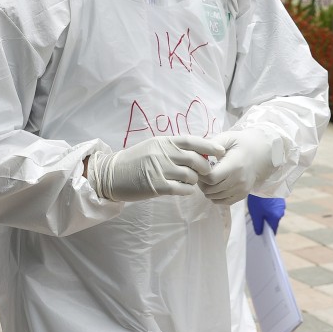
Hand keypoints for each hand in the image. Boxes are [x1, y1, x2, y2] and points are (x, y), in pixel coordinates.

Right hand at [87, 135, 224, 201]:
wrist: (111, 174)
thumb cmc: (133, 161)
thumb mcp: (152, 147)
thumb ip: (171, 148)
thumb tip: (197, 152)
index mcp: (163, 141)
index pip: (192, 141)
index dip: (209, 145)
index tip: (222, 151)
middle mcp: (163, 153)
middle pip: (196, 159)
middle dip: (205, 168)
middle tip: (205, 173)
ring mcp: (160, 169)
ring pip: (191, 176)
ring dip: (194, 180)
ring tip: (188, 182)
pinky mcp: (157, 185)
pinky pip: (182, 189)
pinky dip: (187, 190)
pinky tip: (183, 190)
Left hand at [198, 128, 281, 204]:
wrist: (261, 152)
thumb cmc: (241, 143)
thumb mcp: (228, 137)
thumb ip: (213, 144)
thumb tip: (200, 152)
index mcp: (234, 166)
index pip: (211, 178)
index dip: (200, 174)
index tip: (198, 167)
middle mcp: (239, 180)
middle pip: (211, 190)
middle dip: (201, 182)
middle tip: (200, 173)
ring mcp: (242, 189)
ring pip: (215, 197)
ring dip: (207, 190)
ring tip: (207, 178)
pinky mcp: (243, 195)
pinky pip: (224, 202)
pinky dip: (215, 196)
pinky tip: (214, 186)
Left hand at [247, 195, 285, 234]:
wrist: (263, 182)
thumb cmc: (258, 199)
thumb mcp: (255, 213)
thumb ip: (258, 224)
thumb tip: (259, 233)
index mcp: (276, 217)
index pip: (273, 230)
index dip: (267, 234)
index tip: (262, 236)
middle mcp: (281, 211)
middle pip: (273, 221)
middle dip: (266, 223)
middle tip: (257, 223)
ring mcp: (281, 204)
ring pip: (273, 213)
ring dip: (267, 214)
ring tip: (257, 212)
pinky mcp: (279, 198)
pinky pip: (274, 207)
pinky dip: (268, 208)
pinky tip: (261, 204)